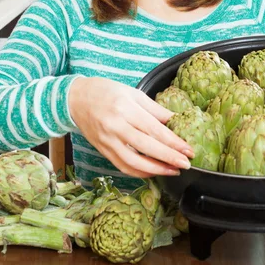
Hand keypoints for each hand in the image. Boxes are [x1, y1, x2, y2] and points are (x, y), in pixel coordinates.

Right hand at [68, 76, 194, 178]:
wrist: (75, 99)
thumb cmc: (106, 92)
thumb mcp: (134, 93)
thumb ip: (155, 109)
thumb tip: (176, 122)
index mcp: (125, 109)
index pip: (154, 130)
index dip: (173, 142)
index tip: (188, 150)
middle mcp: (116, 127)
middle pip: (146, 147)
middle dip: (169, 158)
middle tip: (186, 164)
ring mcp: (107, 141)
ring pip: (133, 162)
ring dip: (155, 170)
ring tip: (173, 171)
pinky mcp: (103, 150)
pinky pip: (123, 166)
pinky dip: (139, 172)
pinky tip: (153, 171)